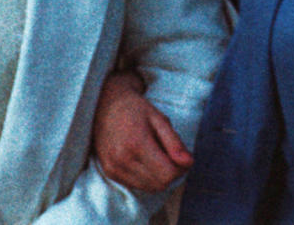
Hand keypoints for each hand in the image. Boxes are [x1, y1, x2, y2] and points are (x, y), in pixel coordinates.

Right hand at [93, 70, 193, 192]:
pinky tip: (144, 160)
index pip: (168, 174)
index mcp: (136, 143)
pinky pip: (137, 185)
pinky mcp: (109, 172)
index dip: (181, 168)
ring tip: (156, 156)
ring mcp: (114, 168)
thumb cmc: (135, 109)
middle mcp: (122, 159)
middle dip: (171, 173)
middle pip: (160, 184)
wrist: (105, 105)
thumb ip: (175, 142)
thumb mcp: (159, 119)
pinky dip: (146, 178)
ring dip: (159, 177)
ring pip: (149, 188)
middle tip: (171, 155)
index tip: (181, 155)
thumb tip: (189, 163)